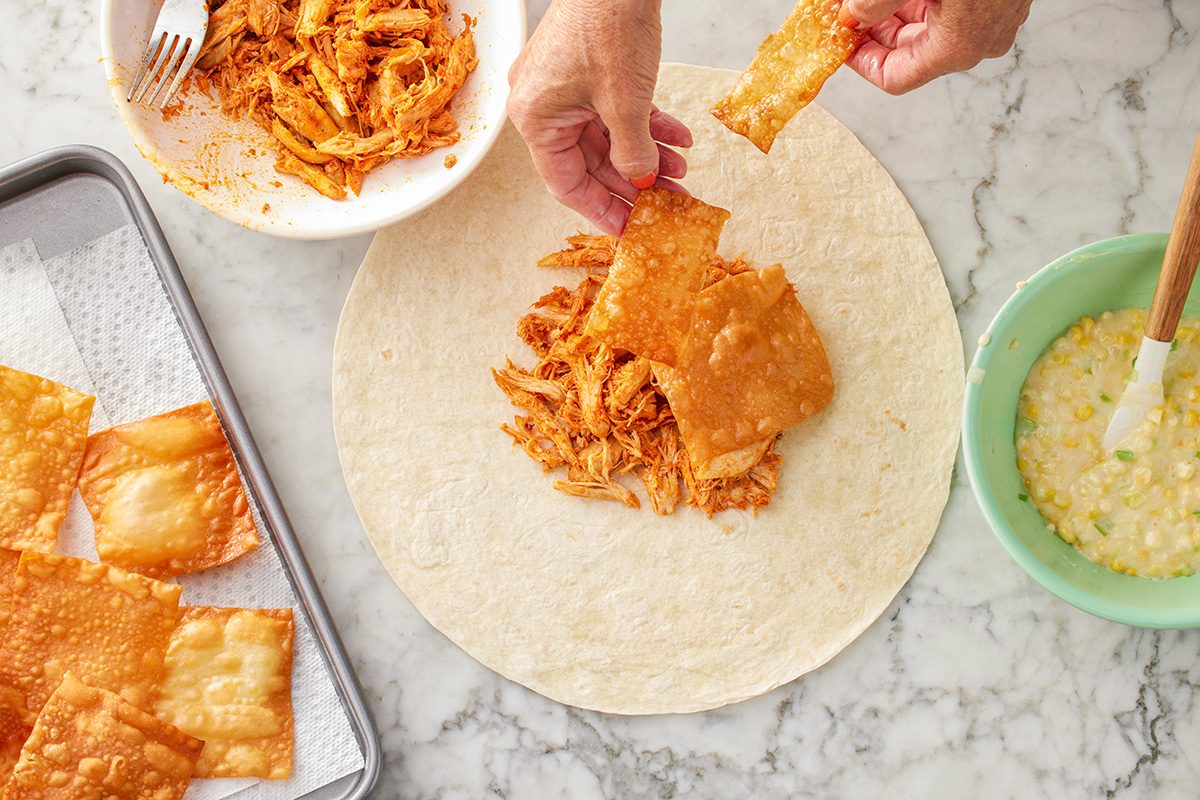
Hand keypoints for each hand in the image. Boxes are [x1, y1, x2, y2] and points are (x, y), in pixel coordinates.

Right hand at [507, 0, 691, 234]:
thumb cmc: (607, 24)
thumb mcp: (626, 103)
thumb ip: (633, 153)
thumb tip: (641, 184)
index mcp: (536, 119)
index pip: (568, 184)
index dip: (602, 211)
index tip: (630, 231)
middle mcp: (543, 105)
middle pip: (592, 163)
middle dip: (636, 182)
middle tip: (669, 204)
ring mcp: (564, 86)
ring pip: (609, 137)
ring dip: (647, 155)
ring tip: (682, 170)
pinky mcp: (586, 70)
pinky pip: (616, 110)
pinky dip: (647, 124)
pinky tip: (679, 137)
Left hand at [841, 0, 1032, 94]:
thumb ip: (877, 3)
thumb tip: (851, 16)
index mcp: (957, 48)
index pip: (895, 78)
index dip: (863, 63)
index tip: (843, 43)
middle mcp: (980, 43)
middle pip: (912, 53)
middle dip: (877, 33)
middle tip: (850, 14)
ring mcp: (996, 21)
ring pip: (932, 30)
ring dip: (898, 15)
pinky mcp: (1003, 0)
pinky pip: (954, 12)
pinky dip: (924, 2)